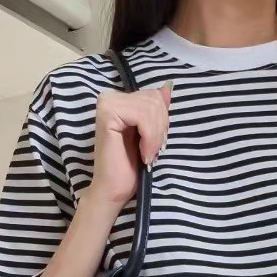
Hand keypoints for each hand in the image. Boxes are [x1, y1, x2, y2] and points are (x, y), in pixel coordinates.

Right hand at [87, 81, 172, 210]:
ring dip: (155, 136)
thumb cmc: (132, 167)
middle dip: (160, 128)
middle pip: (154, 99)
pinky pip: (142, 116)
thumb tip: (168, 86)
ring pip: (151, 107)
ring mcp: (108, 103)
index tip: (156, 145)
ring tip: (147, 154)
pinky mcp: (108, 113)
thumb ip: (157, 110)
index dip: (162, 122)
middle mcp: (111, 97)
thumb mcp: (152, 134)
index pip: (155, 96)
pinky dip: (150, 138)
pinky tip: (143, 153)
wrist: (115, 190)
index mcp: (121, 100)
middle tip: (152, 152)